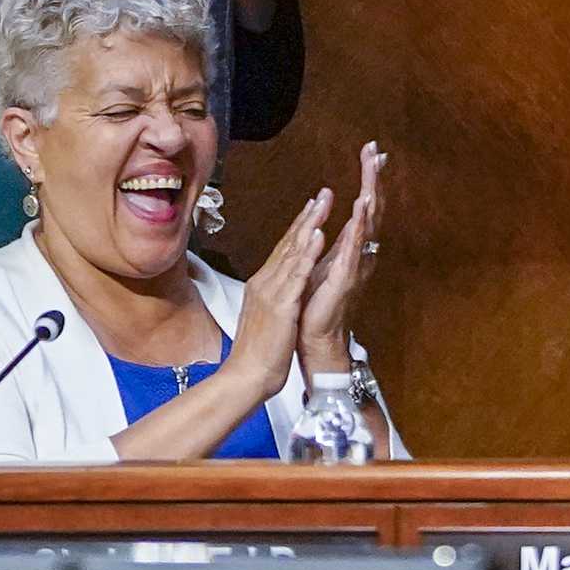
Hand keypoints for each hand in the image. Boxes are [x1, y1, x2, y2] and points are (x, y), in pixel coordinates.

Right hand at [223, 187, 328, 402]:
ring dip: (309, 226)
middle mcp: (265, 282)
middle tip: (322, 195)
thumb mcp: (267, 318)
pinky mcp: (281, 305)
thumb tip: (278, 291)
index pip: (283, 250)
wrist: (247, 374)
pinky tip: (318, 236)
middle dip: (306, 217)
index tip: (312, 209)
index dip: (299, 228)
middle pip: (288, 244)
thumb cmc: (258, 352)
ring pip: (293, 252)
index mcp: (263, 285)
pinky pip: (297, 274)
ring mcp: (272, 292)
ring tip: (322, 205)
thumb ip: (272, 299)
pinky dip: (308, 253)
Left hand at [300, 143, 385, 373]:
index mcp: (349, 247)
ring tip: (371, 175)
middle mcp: (357, 254)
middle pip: (368, 209)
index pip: (361, 206)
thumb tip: (324, 222)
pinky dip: (356, 232)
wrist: (314, 338)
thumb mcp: (320, 265)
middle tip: (376, 151)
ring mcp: (352, 267)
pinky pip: (351, 253)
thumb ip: (326, 244)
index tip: (372, 151)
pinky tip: (359, 214)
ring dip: (368, 200)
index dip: (368, 179)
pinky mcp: (343, 282)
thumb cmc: (316, 304)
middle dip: (372, 179)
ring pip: (364, 227)